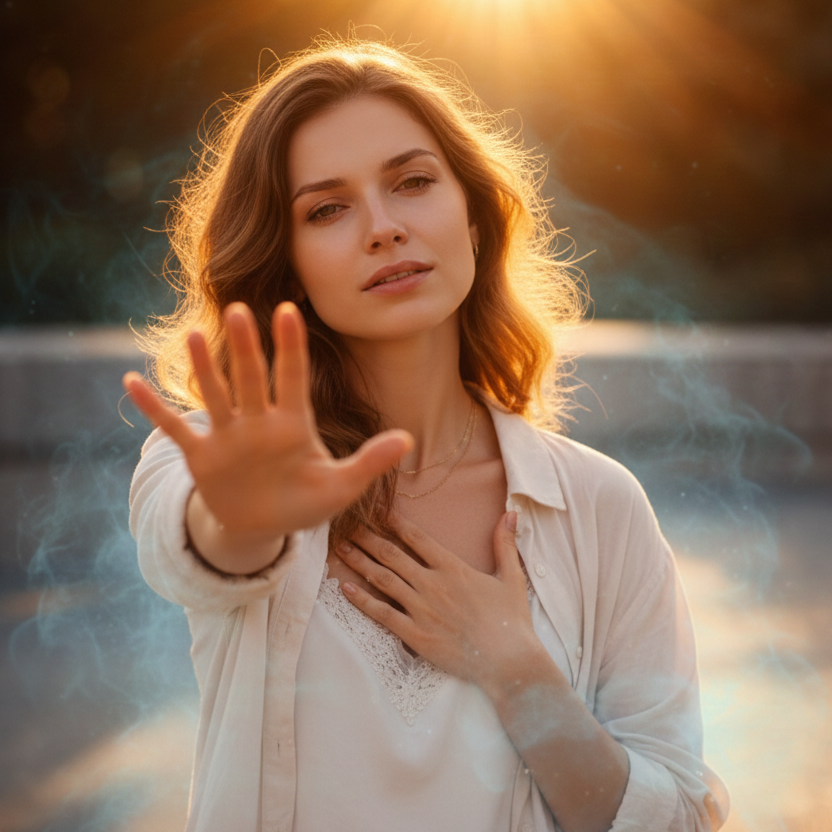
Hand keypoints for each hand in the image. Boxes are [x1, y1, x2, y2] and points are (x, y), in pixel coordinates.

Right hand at [124, 302, 411, 552]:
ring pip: (214, 395)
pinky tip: (131, 381)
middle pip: (251, 379)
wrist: (264, 526)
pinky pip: (175, 427)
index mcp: (293, 425)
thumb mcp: (341, 487)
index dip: (290, 347)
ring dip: (203, 369)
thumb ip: (370, 462)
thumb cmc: (305, 502)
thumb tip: (409, 440)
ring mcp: (228, 436)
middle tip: (238, 310)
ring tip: (191, 336)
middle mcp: (259, 422)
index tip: (288, 310)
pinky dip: (155, 409)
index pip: (292, 378)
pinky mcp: (202, 456)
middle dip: (244, 349)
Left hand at [334, 511, 543, 692]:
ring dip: (360, 562)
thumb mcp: (512, 577)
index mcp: (453, 568)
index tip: (378, 513)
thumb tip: (511, 513)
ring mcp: (421, 609)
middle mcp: (432, 584)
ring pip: (383, 579)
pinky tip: (346, 589)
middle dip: (368, 538)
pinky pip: (382, 614)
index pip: (417, 538)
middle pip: (392, 554)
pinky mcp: (415, 635)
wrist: (509, 661)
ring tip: (341, 549)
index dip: (395, 523)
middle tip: (348, 525)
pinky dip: (362, 601)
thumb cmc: (511, 620)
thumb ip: (504, 544)